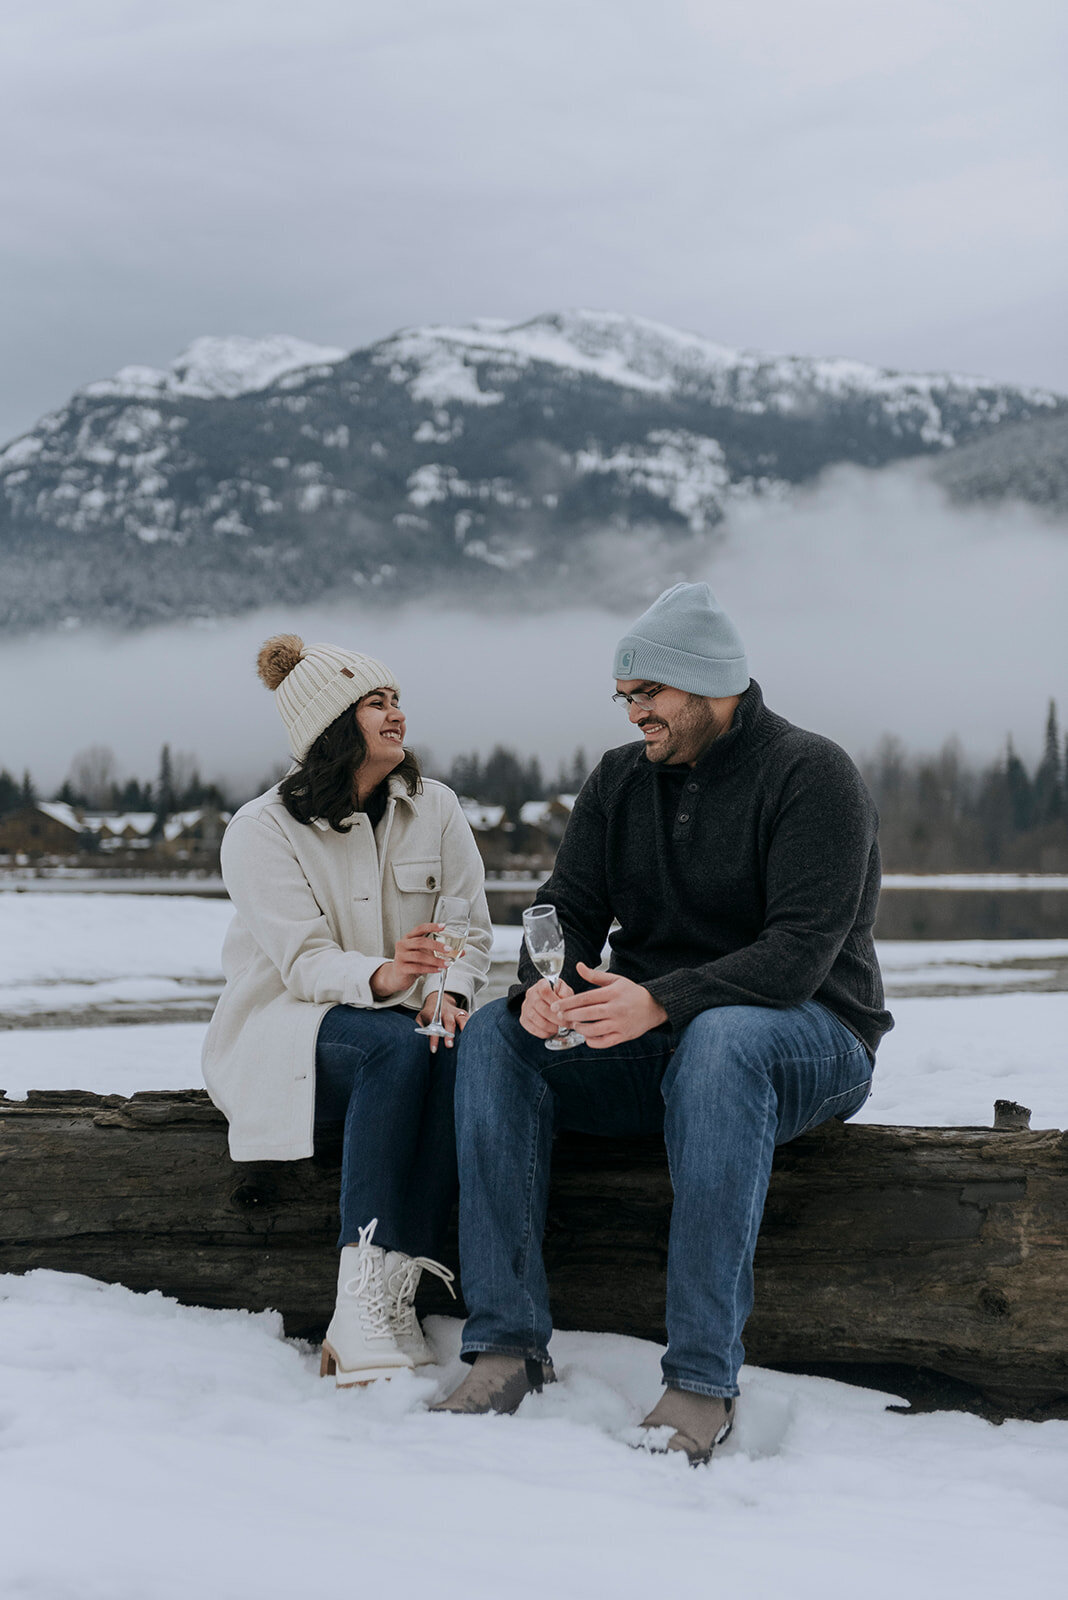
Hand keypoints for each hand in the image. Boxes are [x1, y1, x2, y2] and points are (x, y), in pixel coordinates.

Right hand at [371, 922, 452, 998]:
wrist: (397, 977)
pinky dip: (430, 969)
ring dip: (435, 960)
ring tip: (447, 963)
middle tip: (449, 949)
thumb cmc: (412, 962)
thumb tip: (462, 952)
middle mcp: (403, 944)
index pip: (420, 928)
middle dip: (436, 945)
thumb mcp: (425, 954)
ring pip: (420, 956)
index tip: (444, 926)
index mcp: (409, 938)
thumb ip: (440, 952)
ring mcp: (400, 956)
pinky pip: (417, 968)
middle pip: (421, 942)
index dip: (432, 926)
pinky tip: (438, 970)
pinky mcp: (401, 968)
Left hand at [416, 992, 469, 1052]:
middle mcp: (446, 1012)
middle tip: (449, 1046)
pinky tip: (474, 1035)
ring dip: (464, 1029)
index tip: (434, 1050)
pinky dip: (472, 1026)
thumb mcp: (420, 1018)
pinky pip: (469, 1019)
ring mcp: (456, 1012)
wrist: (438, 1000)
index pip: (433, 1027)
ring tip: (467, 1040)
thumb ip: (420, 1028)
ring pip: (462, 1019)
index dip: (434, 1039)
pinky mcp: (464, 1014)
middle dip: (449, 1035)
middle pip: (449, 1023)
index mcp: (434, 1013)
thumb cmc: (429, 1013)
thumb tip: (421, 1041)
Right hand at [519, 976, 574, 1038]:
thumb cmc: (558, 996)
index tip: (562, 1009)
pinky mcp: (523, 1019)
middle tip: (566, 1024)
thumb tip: (563, 1001)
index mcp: (541, 984)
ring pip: (536, 1019)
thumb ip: (566, 993)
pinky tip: (551, 1032)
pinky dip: (543, 1033)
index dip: (554, 1001)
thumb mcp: (565, 990)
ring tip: (559, 1028)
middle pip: (542, 1008)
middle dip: (556, 1018)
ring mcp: (526, 1007)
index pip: (545, 990)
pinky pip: (532, 1028)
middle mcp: (531, 995)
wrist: (549, 1003)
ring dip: (550, 1027)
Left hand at [551, 963, 666, 1048]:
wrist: (655, 1006)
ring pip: (594, 1030)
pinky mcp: (624, 1036)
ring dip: (580, 1028)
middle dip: (570, 1016)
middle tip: (559, 1016)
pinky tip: (587, 1036)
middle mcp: (616, 1009)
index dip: (568, 1003)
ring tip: (574, 1024)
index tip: (556, 1006)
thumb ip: (594, 975)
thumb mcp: (615, 980)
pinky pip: (604, 1042)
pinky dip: (593, 1041)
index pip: (585, 998)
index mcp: (612, 993)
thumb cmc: (631, 992)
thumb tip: (578, 966)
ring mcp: (620, 1024)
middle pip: (587, 1014)